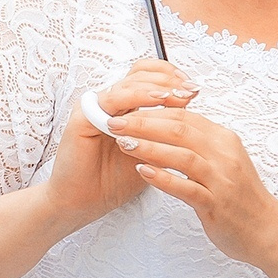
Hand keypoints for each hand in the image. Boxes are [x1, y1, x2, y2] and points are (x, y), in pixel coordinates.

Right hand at [44, 59, 198, 228]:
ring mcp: (95, 107)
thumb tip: (194, 118)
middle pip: (140, 74)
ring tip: (178, 95)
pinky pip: (112, 100)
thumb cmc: (114, 180)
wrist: (84, 203)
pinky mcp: (83, 117)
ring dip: (157, 88)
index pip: (147, 76)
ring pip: (129, 84)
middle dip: (169, 80)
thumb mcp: (150, 152)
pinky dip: (137, 98)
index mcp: (124, 107)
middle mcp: (109, 102)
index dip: (171, 76)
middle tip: (190, 90)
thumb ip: (165, 133)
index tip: (194, 89)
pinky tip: (157, 102)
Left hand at [103, 106, 277, 265]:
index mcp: (224, 140)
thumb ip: (199, 145)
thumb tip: (166, 128)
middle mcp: (224, 155)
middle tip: (115, 122)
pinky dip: (164, 178)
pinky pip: (187, 188)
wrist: (269, 231)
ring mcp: (222, 180)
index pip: (184, 116)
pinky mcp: (217, 204)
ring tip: (122, 143)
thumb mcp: (223, 161)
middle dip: (143, 123)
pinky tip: (143, 173)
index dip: (152, 111)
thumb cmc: (241, 197)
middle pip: (180, 130)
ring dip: (149, 147)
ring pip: (182, 155)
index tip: (125, 110)